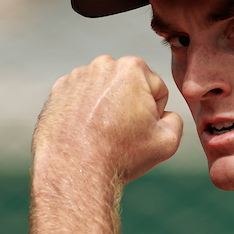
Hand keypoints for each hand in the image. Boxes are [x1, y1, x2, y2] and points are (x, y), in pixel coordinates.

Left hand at [33, 55, 182, 183]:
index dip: (155, 113)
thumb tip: (165, 115)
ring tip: (102, 133)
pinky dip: (85, 110)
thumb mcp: (167, 141)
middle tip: (122, 132)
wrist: (75, 169)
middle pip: (129, 85)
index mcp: (132, 68)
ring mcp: (77, 75)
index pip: (156, 88)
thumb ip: (175, 120)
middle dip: (130, 104)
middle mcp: (103, 64)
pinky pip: (81, 96)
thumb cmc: (121, 154)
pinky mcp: (58, 89)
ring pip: (104, 90)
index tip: (141, 129)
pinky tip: (86, 131)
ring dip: (108, 106)